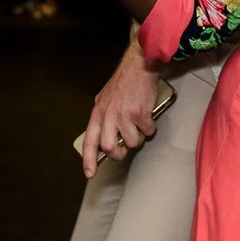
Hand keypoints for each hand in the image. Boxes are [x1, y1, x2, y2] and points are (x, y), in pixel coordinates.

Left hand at [81, 42, 160, 177]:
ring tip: (140, 125)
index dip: (89, 160)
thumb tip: (104, 136)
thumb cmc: (123, 82)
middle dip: (119, 153)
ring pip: (132, 142)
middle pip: (109, 147)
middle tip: (126, 148)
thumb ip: (104, 117)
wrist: (138, 66)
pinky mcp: (140, 114)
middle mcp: (108, 116)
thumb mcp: (105, 99)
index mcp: (98, 113)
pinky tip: (149, 118)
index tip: (90, 174)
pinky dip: (151, 128)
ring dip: (139, 137)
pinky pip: (148, 131)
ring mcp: (124, 115)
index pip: (90, 141)